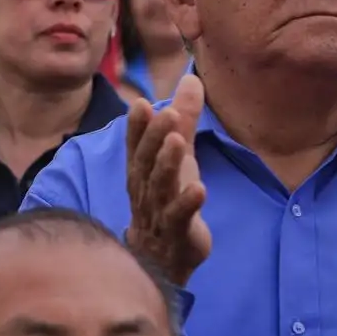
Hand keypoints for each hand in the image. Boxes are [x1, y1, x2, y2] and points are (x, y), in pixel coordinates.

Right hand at [123, 73, 210, 286]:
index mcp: (142, 171)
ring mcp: (159, 212)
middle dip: (155, 137)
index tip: (141, 103)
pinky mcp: (177, 233)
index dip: (138, 126)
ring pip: (160, 187)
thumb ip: (185, 119)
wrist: (162, 257)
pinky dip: (187, 203)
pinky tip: (199, 189)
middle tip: (167, 114)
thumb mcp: (179, 155)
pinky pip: (179, 218)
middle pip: (146, 162)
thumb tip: (192, 78)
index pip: (136, 145)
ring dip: (168, 164)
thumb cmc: (167, 199)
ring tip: (179, 142)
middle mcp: (145, 190)